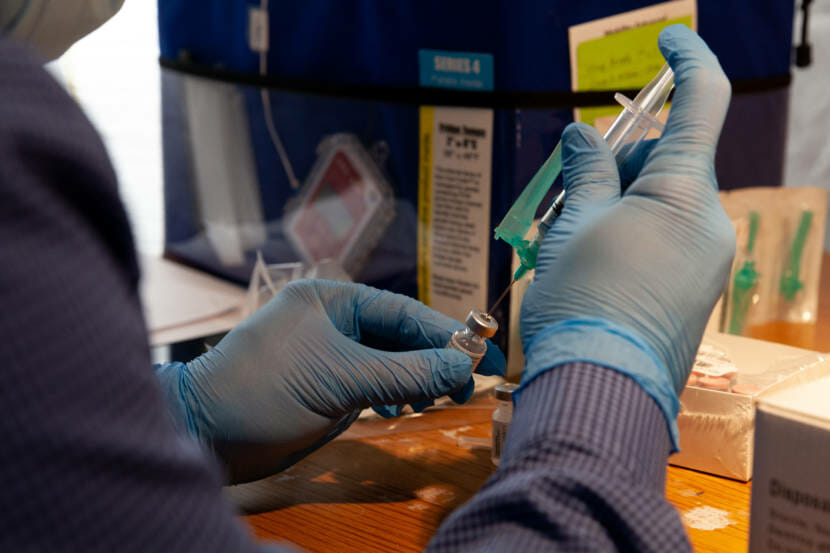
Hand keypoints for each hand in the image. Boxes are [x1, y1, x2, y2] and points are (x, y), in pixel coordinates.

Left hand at [156, 280, 503, 481]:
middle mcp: (333, 320)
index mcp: (332, 299)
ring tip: (437, 399)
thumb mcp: (341, 378)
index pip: (403, 312)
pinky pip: (373, 381)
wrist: (206, 433)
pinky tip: (403, 405)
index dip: (448, 333)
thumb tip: (463, 367)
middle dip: (434, 359)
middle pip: (399, 335)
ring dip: (416, 378)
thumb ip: (406, 372)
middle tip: (467, 386)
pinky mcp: (326, 384)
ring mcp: (329, 352)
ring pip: (389, 360)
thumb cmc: (265, 390)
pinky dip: (394, 392)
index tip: (486, 355)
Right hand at [519, 25, 734, 447]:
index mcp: (684, 193)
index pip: (702, 101)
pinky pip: (669, 237)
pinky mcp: (696, 289)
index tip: (667, 39)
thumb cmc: (580, 302)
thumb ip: (585, 172)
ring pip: (666, 201)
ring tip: (572, 232)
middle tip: (573, 183)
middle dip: (624, 157)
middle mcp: (709, 222)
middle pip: (670, 159)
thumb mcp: (573, 226)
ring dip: (621, 198)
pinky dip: (634, 229)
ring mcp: (707, 259)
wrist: (600, 388)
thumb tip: (583, 136)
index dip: (686, 60)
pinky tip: (594, 257)